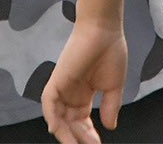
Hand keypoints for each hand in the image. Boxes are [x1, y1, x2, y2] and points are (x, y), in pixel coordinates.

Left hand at [41, 21, 127, 143]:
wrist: (104, 28)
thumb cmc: (110, 50)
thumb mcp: (114, 85)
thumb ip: (111, 106)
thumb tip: (110, 126)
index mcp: (84, 93)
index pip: (81, 122)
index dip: (88, 135)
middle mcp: (71, 91)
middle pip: (69, 123)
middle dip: (79, 137)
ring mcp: (63, 85)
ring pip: (57, 116)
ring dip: (65, 133)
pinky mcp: (57, 78)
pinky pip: (48, 101)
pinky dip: (50, 116)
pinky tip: (56, 129)